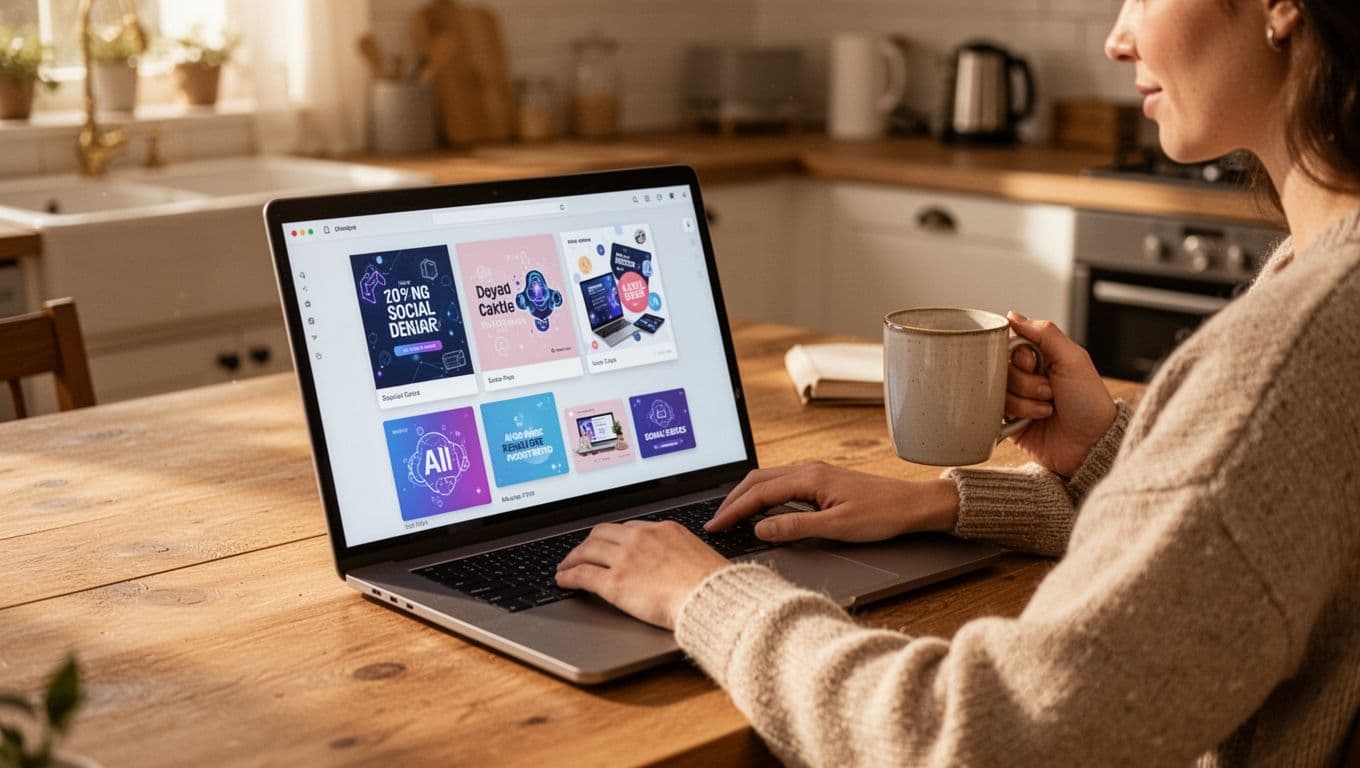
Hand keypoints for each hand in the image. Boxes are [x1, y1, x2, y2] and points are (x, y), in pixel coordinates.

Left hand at [556, 521, 728, 629]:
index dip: (613, 537)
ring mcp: (625, 559)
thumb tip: (672, 560)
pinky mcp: (614, 583)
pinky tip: (563, 580)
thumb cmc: (712, 584)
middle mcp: (640, 539)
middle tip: (581, 552)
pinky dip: (568, 576)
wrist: (711, 598)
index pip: (628, 528)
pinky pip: (583, 575)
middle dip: (588, 542)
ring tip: (566, 566)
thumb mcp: (697, 554)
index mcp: (662, 529)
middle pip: (601, 533)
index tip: (607, 544)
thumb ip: (678, 551)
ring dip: (572, 558)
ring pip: (587, 551)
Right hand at [706, 462, 959, 541]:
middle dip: (733, 500)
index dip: (734, 511)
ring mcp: (815, 472)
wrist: (913, 504)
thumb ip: (795, 527)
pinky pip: (782, 482)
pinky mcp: (822, 479)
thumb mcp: (837, 527)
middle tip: (715, 521)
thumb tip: (760, 529)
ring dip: (747, 495)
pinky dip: (763, 494)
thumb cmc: (882, 515)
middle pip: (757, 480)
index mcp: (810, 478)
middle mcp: (809, 469)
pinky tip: (762, 508)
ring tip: (731, 515)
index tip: (715, 526)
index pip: (759, 493)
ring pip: (769, 478)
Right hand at [1005, 311, 1116, 476]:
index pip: (1010, 346)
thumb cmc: (1089, 401)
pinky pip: (996, 413)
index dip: (1019, 357)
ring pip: (999, 391)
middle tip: (1049, 391)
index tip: (1035, 365)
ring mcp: (1018, 399)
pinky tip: (1035, 420)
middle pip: (1002, 369)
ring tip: (1048, 409)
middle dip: (1026, 382)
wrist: (1091, 442)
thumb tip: (1012, 316)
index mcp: (1041, 358)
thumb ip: (1044, 333)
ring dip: (1026, 401)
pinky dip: (1018, 415)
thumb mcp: (1072, 358)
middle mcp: (1027, 377)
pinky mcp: (1010, 422)